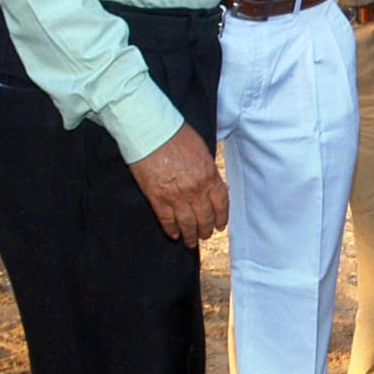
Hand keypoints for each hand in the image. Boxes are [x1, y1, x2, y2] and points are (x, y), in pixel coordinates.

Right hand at [129, 123, 227, 243]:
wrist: (151, 131)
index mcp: (209, 176)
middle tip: (204, 235)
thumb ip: (207, 170)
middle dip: (206, 230)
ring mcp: (176, 196)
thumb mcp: (201, 150)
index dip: (222, 218)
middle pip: (205, 218)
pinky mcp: (157, 198)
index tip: (220, 225)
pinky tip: (174, 234)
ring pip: (187, 224)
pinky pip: (167, 220)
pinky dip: (172, 230)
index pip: (221, 204)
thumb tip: (211, 183)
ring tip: (190, 242)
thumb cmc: (176, 134)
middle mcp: (196, 190)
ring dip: (190, 235)